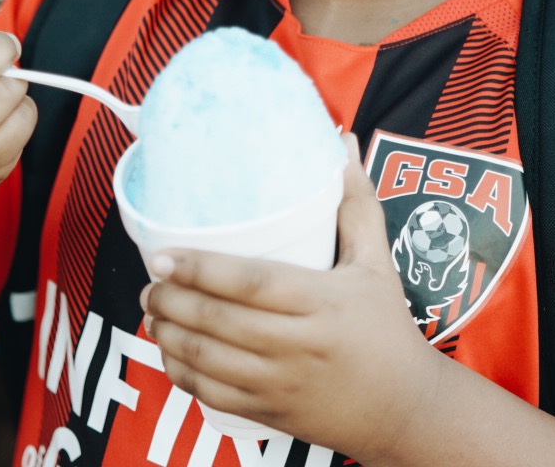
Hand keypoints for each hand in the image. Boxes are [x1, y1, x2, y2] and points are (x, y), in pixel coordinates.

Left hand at [140, 136, 441, 457]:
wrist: (405, 410)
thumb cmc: (387, 328)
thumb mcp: (377, 263)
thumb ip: (356, 205)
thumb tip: (345, 143)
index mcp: (322, 302)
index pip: (251, 283)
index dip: (200, 269)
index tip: (163, 255)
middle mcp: (298, 344)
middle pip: (219, 321)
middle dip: (172, 302)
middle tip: (149, 284)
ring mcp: (281, 383)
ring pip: (209, 361)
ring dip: (170, 337)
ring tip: (152, 313)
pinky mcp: (271, 412)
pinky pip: (214, 396)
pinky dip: (184, 375)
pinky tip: (171, 354)